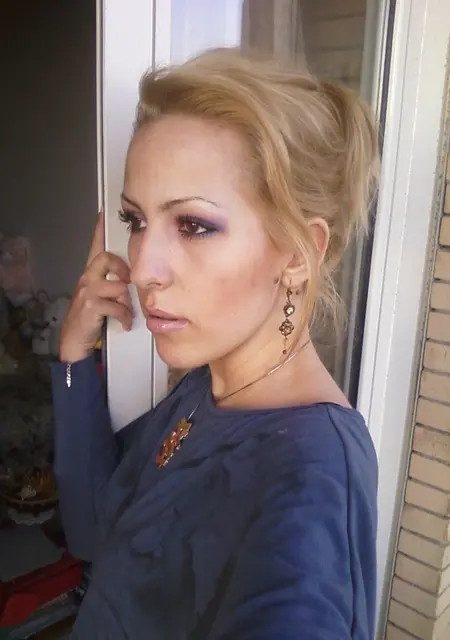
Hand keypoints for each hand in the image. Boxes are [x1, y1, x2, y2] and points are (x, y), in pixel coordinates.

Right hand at [59, 211, 132, 362]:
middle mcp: (87, 278)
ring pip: (115, 284)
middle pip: (106, 258)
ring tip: (124, 312)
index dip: (99, 230)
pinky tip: (123, 322)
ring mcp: (87, 291)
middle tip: (128, 283)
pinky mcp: (90, 306)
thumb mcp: (101, 298)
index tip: (103, 213)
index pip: (95, 247)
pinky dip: (124, 316)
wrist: (74, 341)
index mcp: (91, 274)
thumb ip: (114, 285)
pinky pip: (116, 305)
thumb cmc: (91, 319)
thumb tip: (133, 280)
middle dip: (122, 270)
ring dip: (125, 300)